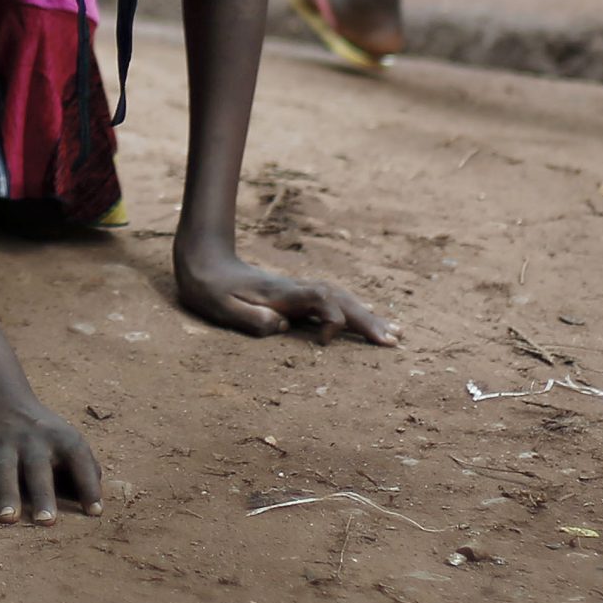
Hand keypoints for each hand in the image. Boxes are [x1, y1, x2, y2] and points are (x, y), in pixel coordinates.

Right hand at [0, 396, 101, 523]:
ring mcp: (0, 445)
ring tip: (8, 519)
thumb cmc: (45, 437)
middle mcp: (30, 441)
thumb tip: (96, 508)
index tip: (95, 512)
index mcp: (59, 439)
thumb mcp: (69, 441)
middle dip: (42, 494)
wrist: (1, 401)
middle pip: (37, 467)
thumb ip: (87, 470)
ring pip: (3, 469)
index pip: (78, 458)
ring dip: (6, 493)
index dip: (88, 483)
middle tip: (47, 521)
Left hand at [175, 243, 398, 345]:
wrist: (206, 259)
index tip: (326, 343)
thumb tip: (281, 325)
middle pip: (340, 299)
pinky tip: (370, 321)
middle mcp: (296, 289)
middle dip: (367, 320)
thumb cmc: (210, 288)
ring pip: (342, 298)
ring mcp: (299, 290)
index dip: (331, 319)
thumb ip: (249, 317)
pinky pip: (335, 302)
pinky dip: (356, 311)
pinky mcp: (298, 295)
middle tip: (394, 341)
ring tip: (395, 333)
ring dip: (368, 315)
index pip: (319, 300)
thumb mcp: (220, 305)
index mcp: (281, 293)